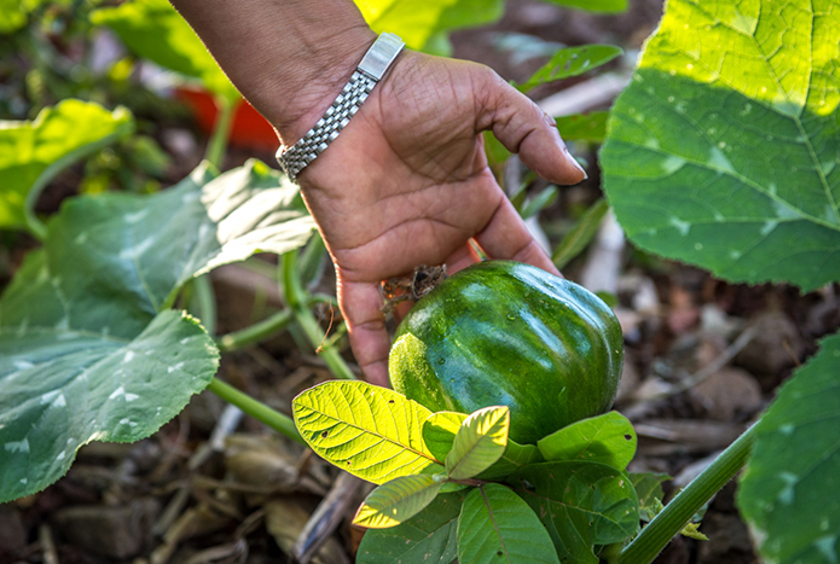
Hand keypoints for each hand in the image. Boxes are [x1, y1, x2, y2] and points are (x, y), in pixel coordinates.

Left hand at [296, 50, 586, 385]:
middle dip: (490, 325)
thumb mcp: (486, 99)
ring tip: (453, 393)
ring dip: (432, 349)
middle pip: (469, 291)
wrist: (342, 92)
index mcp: (472, 202)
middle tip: (512, 364)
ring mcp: (397, 252)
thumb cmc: (414, 88)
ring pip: (419, 311)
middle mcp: (438, 234)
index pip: (513, 250)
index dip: (537, 278)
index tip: (562, 315)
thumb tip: (576, 177)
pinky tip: (388, 388)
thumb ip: (532, 132)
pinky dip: (372, 350)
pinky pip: (364, 314)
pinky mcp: (356, 261)